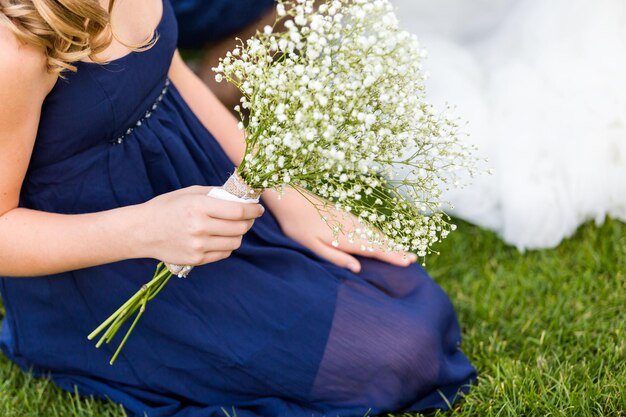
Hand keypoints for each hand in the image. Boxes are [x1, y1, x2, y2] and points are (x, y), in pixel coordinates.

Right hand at [136, 186, 263, 265]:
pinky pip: (223, 253)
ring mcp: (198, 246)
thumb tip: (240, 196)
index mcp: (199, 207)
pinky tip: (221, 238)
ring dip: (239, 234)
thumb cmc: (166, 208)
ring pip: (234, 242)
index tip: (258, 209)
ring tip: (234, 227)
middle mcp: (200, 227)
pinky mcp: (196, 259)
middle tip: (248, 217)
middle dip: (249, 221)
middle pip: (240, 228)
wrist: (141, 231)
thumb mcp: (189, 193)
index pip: (238, 211)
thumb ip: (215, 194)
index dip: (253, 210)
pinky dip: (227, 245)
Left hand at [263, 188, 416, 272]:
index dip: (392, 255)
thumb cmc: (297, 226)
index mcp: (345, 237)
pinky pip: (367, 226)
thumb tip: (357, 268)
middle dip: (396, 250)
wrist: (290, 199)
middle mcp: (351, 227)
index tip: (408, 261)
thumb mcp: (312, 246)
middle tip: (414, 259)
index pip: (374, 249)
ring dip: (389, 241)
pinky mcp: (344, 215)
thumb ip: (335, 257)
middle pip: (378, 240)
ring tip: (403, 250)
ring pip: (374, 232)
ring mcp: (349, 219)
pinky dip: (378, 234)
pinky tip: (381, 237)